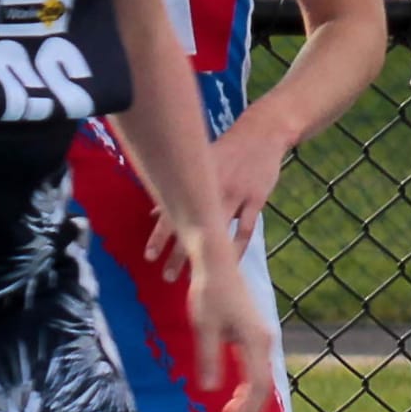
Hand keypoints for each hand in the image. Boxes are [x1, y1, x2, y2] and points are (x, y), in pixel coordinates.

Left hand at [144, 112, 288, 275]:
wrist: (261, 133)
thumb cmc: (225, 151)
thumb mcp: (198, 165)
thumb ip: (176, 191)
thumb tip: (154, 213)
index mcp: (193, 181)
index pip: (171, 213)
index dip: (159, 236)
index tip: (148, 257)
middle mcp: (211, 189)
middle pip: (192, 227)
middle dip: (179, 254)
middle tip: (168, 278)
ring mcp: (234, 195)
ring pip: (217, 231)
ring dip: (207, 256)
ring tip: (199, 277)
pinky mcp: (256, 199)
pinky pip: (246, 229)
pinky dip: (237, 248)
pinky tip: (230, 264)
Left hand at [181, 235, 272, 411]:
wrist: (216, 264)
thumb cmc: (208, 293)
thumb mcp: (203, 327)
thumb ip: (209, 358)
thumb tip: (210, 390)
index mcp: (255, 341)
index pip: (256, 387)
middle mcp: (265, 341)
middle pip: (263, 388)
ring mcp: (261, 338)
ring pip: (261, 380)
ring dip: (247, 403)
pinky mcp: (253, 335)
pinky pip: (256, 369)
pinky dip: (247, 388)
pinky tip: (233, 398)